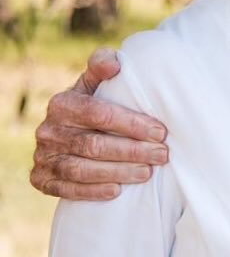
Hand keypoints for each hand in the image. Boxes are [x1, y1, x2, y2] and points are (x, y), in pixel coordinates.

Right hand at [31, 48, 168, 200]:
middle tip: (162, 155)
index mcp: (62, 103)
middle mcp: (48, 130)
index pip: (100, 114)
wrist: (66, 131)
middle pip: (94, 144)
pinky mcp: (40, 179)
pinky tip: (117, 190)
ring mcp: (42, 156)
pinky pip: (66, 189)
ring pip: (81, 169)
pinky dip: (92, 191)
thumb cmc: (92, 104)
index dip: (132, 124)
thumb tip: (115, 64)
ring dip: (117, 172)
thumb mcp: (94, 83)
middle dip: (132, 151)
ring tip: (147, 173)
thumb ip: (103, 66)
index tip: (160, 132)